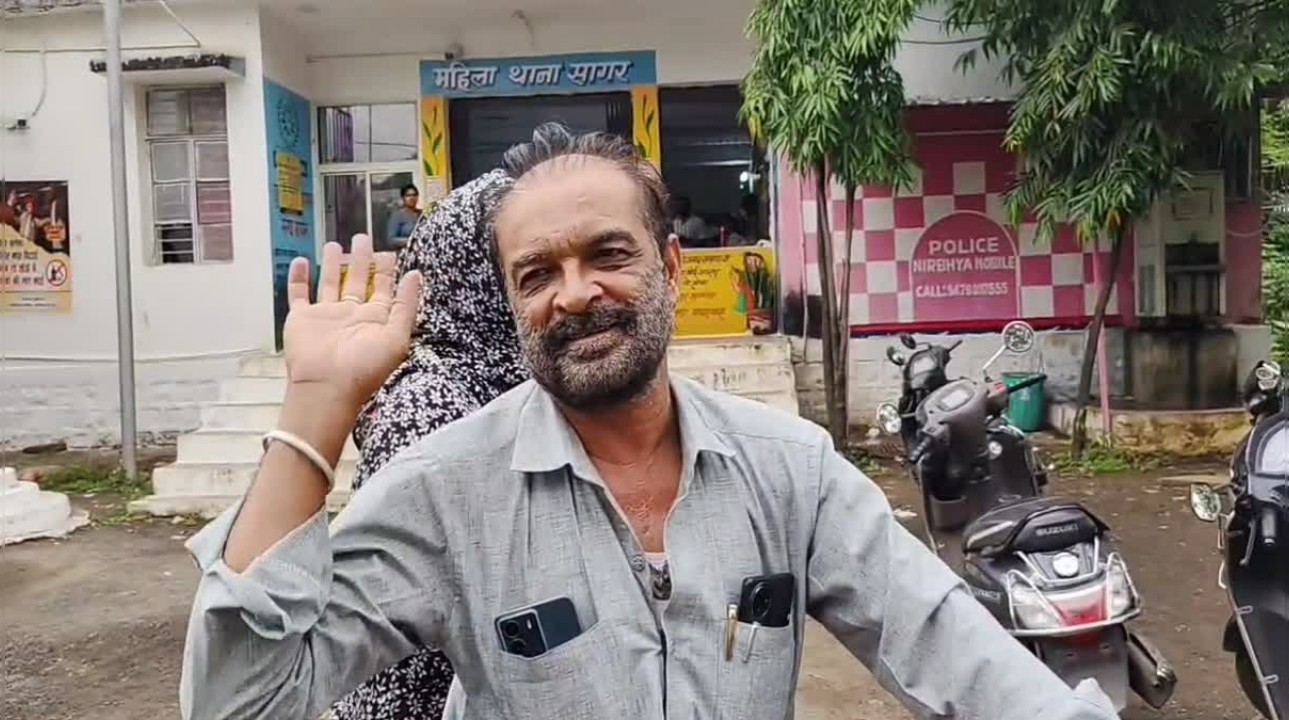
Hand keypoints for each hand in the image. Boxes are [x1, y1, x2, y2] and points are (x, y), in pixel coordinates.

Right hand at [283, 234, 422, 412]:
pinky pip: (299, 294)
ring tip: (334, 244)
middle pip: (357, 280)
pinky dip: (298, 278)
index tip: (389, 251)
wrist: (327, 386)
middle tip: (362, 238)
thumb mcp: (396, 336)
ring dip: (332, 264)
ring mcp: (325, 316)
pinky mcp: (302, 319)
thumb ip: (406, 305)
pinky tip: (301, 260)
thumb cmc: (365, 366)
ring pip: (329, 283)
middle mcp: (350, 315)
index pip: (383, 288)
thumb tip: (416, 275)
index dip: (386, 270)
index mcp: (374, 319)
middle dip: (361, 259)